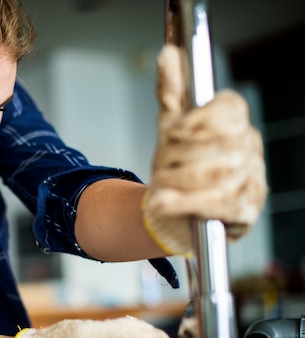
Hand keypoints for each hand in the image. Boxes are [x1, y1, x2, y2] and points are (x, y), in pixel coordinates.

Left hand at [143, 45, 267, 255]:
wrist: (177, 210)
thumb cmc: (178, 164)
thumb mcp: (170, 127)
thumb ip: (171, 92)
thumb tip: (167, 54)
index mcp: (234, 123)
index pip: (231, 108)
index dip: (202, 117)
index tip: (173, 131)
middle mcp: (249, 148)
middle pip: (218, 144)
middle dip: (179, 157)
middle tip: (158, 166)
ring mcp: (251, 179)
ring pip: (216, 175)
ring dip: (178, 182)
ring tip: (160, 188)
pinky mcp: (246, 209)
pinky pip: (218, 204)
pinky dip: (186, 204)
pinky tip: (165, 202)